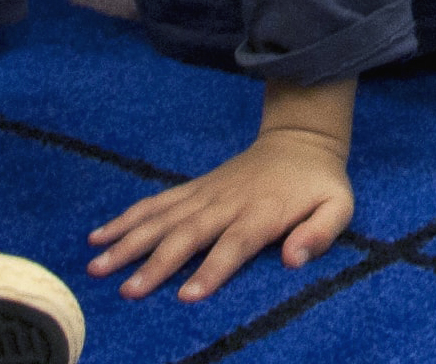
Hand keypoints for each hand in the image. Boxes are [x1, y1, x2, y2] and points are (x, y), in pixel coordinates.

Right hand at [88, 126, 353, 300]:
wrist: (300, 140)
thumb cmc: (319, 183)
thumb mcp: (338, 206)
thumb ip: (319, 232)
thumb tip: (294, 259)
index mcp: (262, 212)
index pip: (234, 244)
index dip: (211, 270)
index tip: (185, 295)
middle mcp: (227, 203)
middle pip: (187, 234)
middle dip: (156, 263)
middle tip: (128, 290)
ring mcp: (205, 194)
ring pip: (162, 218)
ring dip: (128, 242)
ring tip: (97, 265)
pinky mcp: (193, 188)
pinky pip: (156, 203)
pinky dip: (127, 218)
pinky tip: (99, 235)